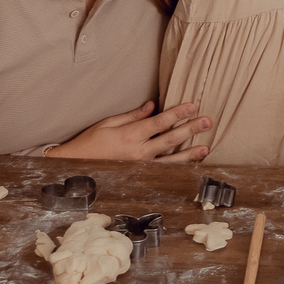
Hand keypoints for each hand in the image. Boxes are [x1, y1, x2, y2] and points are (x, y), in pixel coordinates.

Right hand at [49, 101, 211, 162]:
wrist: (76, 168)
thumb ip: (133, 116)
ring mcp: (141, 167)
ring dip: (190, 153)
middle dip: (190, 129)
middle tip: (207, 121)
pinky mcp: (140, 176)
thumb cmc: (90, 143)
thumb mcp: (108, 123)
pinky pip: (163, 172)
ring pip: (171, 160)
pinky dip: (178, 169)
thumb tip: (152, 106)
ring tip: (206, 148)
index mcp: (130, 136)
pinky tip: (190, 166)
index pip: (160, 122)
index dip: (177, 113)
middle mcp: (139, 152)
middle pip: (170, 139)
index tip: (192, 106)